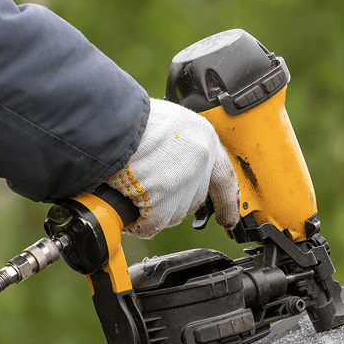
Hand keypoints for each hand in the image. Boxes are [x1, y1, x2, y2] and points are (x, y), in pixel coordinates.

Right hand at [106, 98, 241, 238]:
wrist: (113, 123)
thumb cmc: (131, 118)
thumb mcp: (167, 123)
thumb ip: (177, 146)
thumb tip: (170, 166)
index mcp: (204, 138)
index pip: (224, 177)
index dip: (227, 200)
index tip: (230, 217)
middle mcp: (200, 162)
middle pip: (192, 200)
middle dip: (170, 202)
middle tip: (147, 192)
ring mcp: (183, 185)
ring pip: (172, 214)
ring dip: (150, 210)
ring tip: (129, 187)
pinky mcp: (163, 204)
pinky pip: (151, 225)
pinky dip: (137, 221)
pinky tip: (125, 203)